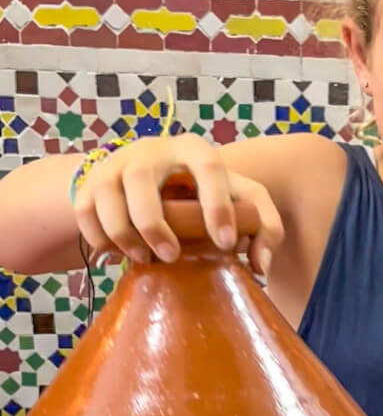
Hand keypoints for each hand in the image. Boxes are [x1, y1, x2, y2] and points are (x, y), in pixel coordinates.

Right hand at [72, 133, 283, 277]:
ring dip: (122, 234)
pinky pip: (84, 210)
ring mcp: (116, 163)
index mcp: (193, 149)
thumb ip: (264, 226)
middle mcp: (151, 149)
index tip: (225, 244)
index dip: (218, 207)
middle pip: (141, 180)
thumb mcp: (240, 199)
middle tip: (171, 257)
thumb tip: (260, 266)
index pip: (208, 168)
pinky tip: (119, 254)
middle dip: (154, 224)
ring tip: (145, 259)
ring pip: (105, 194)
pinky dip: (99, 237)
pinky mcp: (90, 182)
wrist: (157, 178)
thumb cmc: (205, 193)